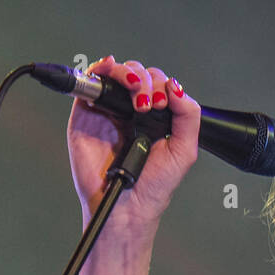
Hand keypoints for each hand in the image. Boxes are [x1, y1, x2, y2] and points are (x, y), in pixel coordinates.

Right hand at [66, 55, 200, 237]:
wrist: (128, 206)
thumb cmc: (154, 184)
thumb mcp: (184, 150)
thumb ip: (188, 116)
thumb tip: (175, 86)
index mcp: (155, 117)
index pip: (158, 84)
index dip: (162, 86)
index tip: (164, 104)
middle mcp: (131, 111)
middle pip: (138, 74)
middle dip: (147, 81)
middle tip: (150, 104)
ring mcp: (108, 111)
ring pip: (116, 73)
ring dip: (128, 74)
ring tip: (137, 94)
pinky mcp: (86, 114)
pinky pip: (90, 82)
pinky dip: (100, 68)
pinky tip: (110, 68)